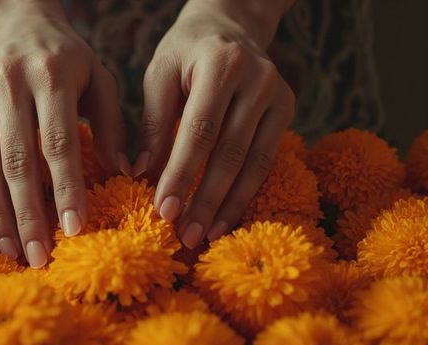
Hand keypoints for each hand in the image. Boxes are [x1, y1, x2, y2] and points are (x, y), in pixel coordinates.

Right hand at [0, 0, 126, 266]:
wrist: (13, 19)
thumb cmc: (66, 57)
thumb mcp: (99, 78)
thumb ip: (111, 124)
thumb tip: (125, 173)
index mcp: (50, 75)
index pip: (58, 143)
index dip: (65, 189)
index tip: (75, 230)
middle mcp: (7, 84)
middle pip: (16, 161)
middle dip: (28, 215)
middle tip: (39, 257)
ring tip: (13, 250)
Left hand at [135, 0, 295, 247]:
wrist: (230, 25)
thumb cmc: (185, 52)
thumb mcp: (159, 75)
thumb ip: (153, 122)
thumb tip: (142, 173)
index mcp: (220, 64)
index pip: (199, 130)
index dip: (182, 173)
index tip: (164, 210)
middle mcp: (257, 79)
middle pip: (230, 151)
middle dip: (206, 198)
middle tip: (185, 235)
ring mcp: (278, 95)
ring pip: (254, 162)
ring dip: (229, 205)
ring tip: (205, 235)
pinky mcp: (287, 109)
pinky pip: (266, 160)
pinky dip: (246, 192)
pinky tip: (227, 217)